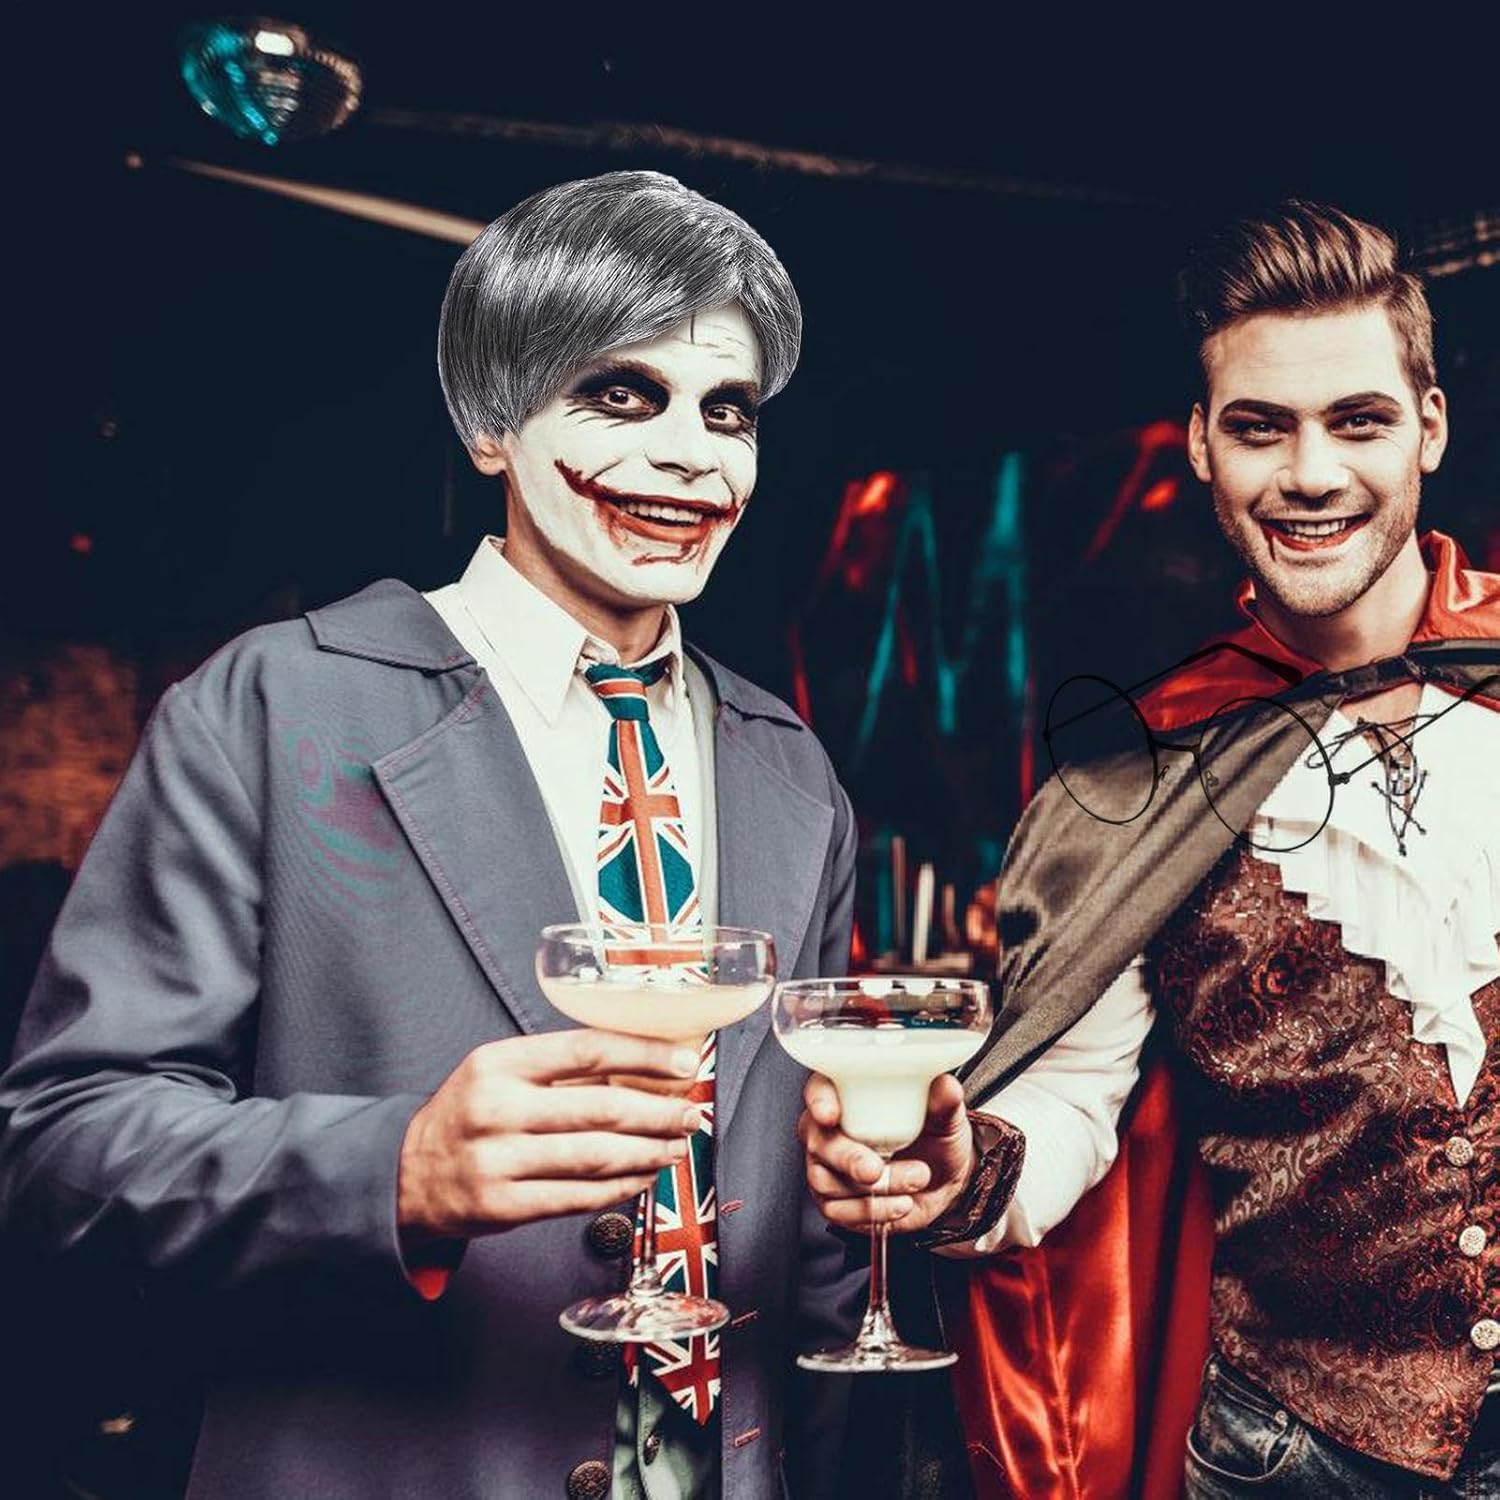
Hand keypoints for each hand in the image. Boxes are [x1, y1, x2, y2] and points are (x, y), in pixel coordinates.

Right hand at [397, 1030, 701, 1244]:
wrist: (408, 1174)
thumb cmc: (470, 1113)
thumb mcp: (500, 1072)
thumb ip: (560, 1069)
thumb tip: (644, 1065)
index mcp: (500, 1063)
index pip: (587, 1049)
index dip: (644, 1055)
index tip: (684, 1063)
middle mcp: (497, 1108)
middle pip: (600, 1107)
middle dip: (659, 1112)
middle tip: (691, 1113)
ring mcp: (498, 1161)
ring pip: (595, 1155)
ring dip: (648, 1152)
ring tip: (676, 1146)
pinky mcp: (502, 1207)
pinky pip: (577, 1197)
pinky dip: (620, 1187)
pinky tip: (644, 1176)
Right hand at [799, 1072, 973, 1232]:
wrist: (941, 1182)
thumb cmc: (933, 1139)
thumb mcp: (946, 1119)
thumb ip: (944, 1103)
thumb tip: (945, 1086)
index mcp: (848, 1094)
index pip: (820, 1089)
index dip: (820, 1100)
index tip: (831, 1114)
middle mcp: (829, 1129)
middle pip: (819, 1141)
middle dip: (849, 1158)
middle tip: (876, 1169)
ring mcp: (826, 1166)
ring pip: (828, 1181)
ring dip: (877, 1188)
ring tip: (915, 1180)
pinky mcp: (832, 1201)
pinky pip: (840, 1211)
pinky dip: (875, 1211)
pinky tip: (901, 1203)